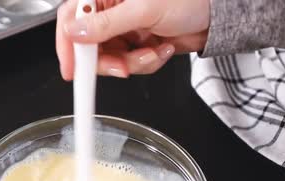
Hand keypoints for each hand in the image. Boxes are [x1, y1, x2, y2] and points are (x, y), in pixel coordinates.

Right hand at [56, 0, 209, 79]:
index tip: (72, 68)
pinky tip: (160, 49)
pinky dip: (145, 63)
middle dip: (108, 61)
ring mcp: (122, 28)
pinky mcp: (134, 43)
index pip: (71, 18)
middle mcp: (110, 10)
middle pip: (88, 45)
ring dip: (132, 63)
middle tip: (122, 67)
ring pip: (108, 59)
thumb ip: (106, 23)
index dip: (68, 45)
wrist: (217, 16)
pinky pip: (127, 64)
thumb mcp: (144, 9)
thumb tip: (75, 32)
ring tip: (152, 52)